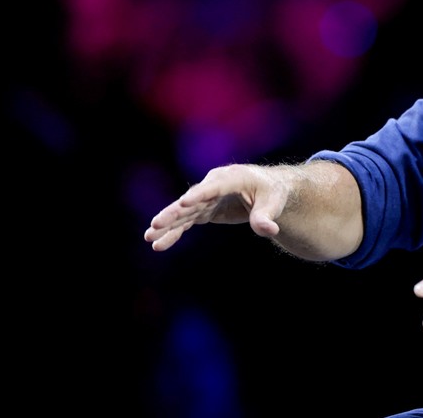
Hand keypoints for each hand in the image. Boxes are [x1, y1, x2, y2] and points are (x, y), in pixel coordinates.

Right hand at [143, 163, 289, 250]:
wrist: (268, 189)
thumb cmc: (272, 192)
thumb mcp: (274, 202)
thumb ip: (266, 216)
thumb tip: (269, 230)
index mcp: (232, 178)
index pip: (214, 188)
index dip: (200, 195)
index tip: (184, 203)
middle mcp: (214, 185)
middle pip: (191, 200)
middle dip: (174, 213)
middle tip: (156, 224)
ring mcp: (206, 198)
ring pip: (184, 213)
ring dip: (167, 225)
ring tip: (149, 238)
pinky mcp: (204, 209)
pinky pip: (186, 222)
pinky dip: (174, 232)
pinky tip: (159, 244)